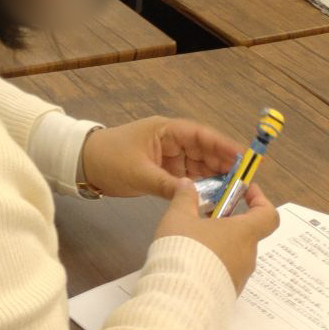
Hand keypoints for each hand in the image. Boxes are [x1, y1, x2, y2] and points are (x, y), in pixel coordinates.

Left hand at [81, 116, 242, 199]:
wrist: (83, 165)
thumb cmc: (108, 159)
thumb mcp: (138, 173)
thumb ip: (166, 184)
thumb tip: (193, 194)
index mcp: (165, 131)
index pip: (200, 135)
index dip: (224, 146)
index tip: (244, 159)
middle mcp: (170, 141)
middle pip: (204, 151)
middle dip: (224, 165)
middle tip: (245, 182)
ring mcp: (167, 156)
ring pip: (198, 166)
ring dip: (214, 178)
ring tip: (235, 193)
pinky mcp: (163, 171)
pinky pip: (187, 178)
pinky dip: (200, 187)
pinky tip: (214, 199)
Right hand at [154, 179, 278, 293]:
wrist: (181, 297)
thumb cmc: (185, 249)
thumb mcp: (178, 216)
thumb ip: (185, 198)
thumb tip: (189, 184)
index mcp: (243, 233)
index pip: (268, 215)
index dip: (259, 199)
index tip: (243, 190)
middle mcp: (248, 255)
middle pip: (246, 233)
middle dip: (227, 221)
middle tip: (202, 214)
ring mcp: (240, 277)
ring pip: (234, 252)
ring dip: (219, 242)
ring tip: (190, 238)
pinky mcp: (229, 292)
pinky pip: (226, 270)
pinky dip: (214, 261)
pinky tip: (189, 260)